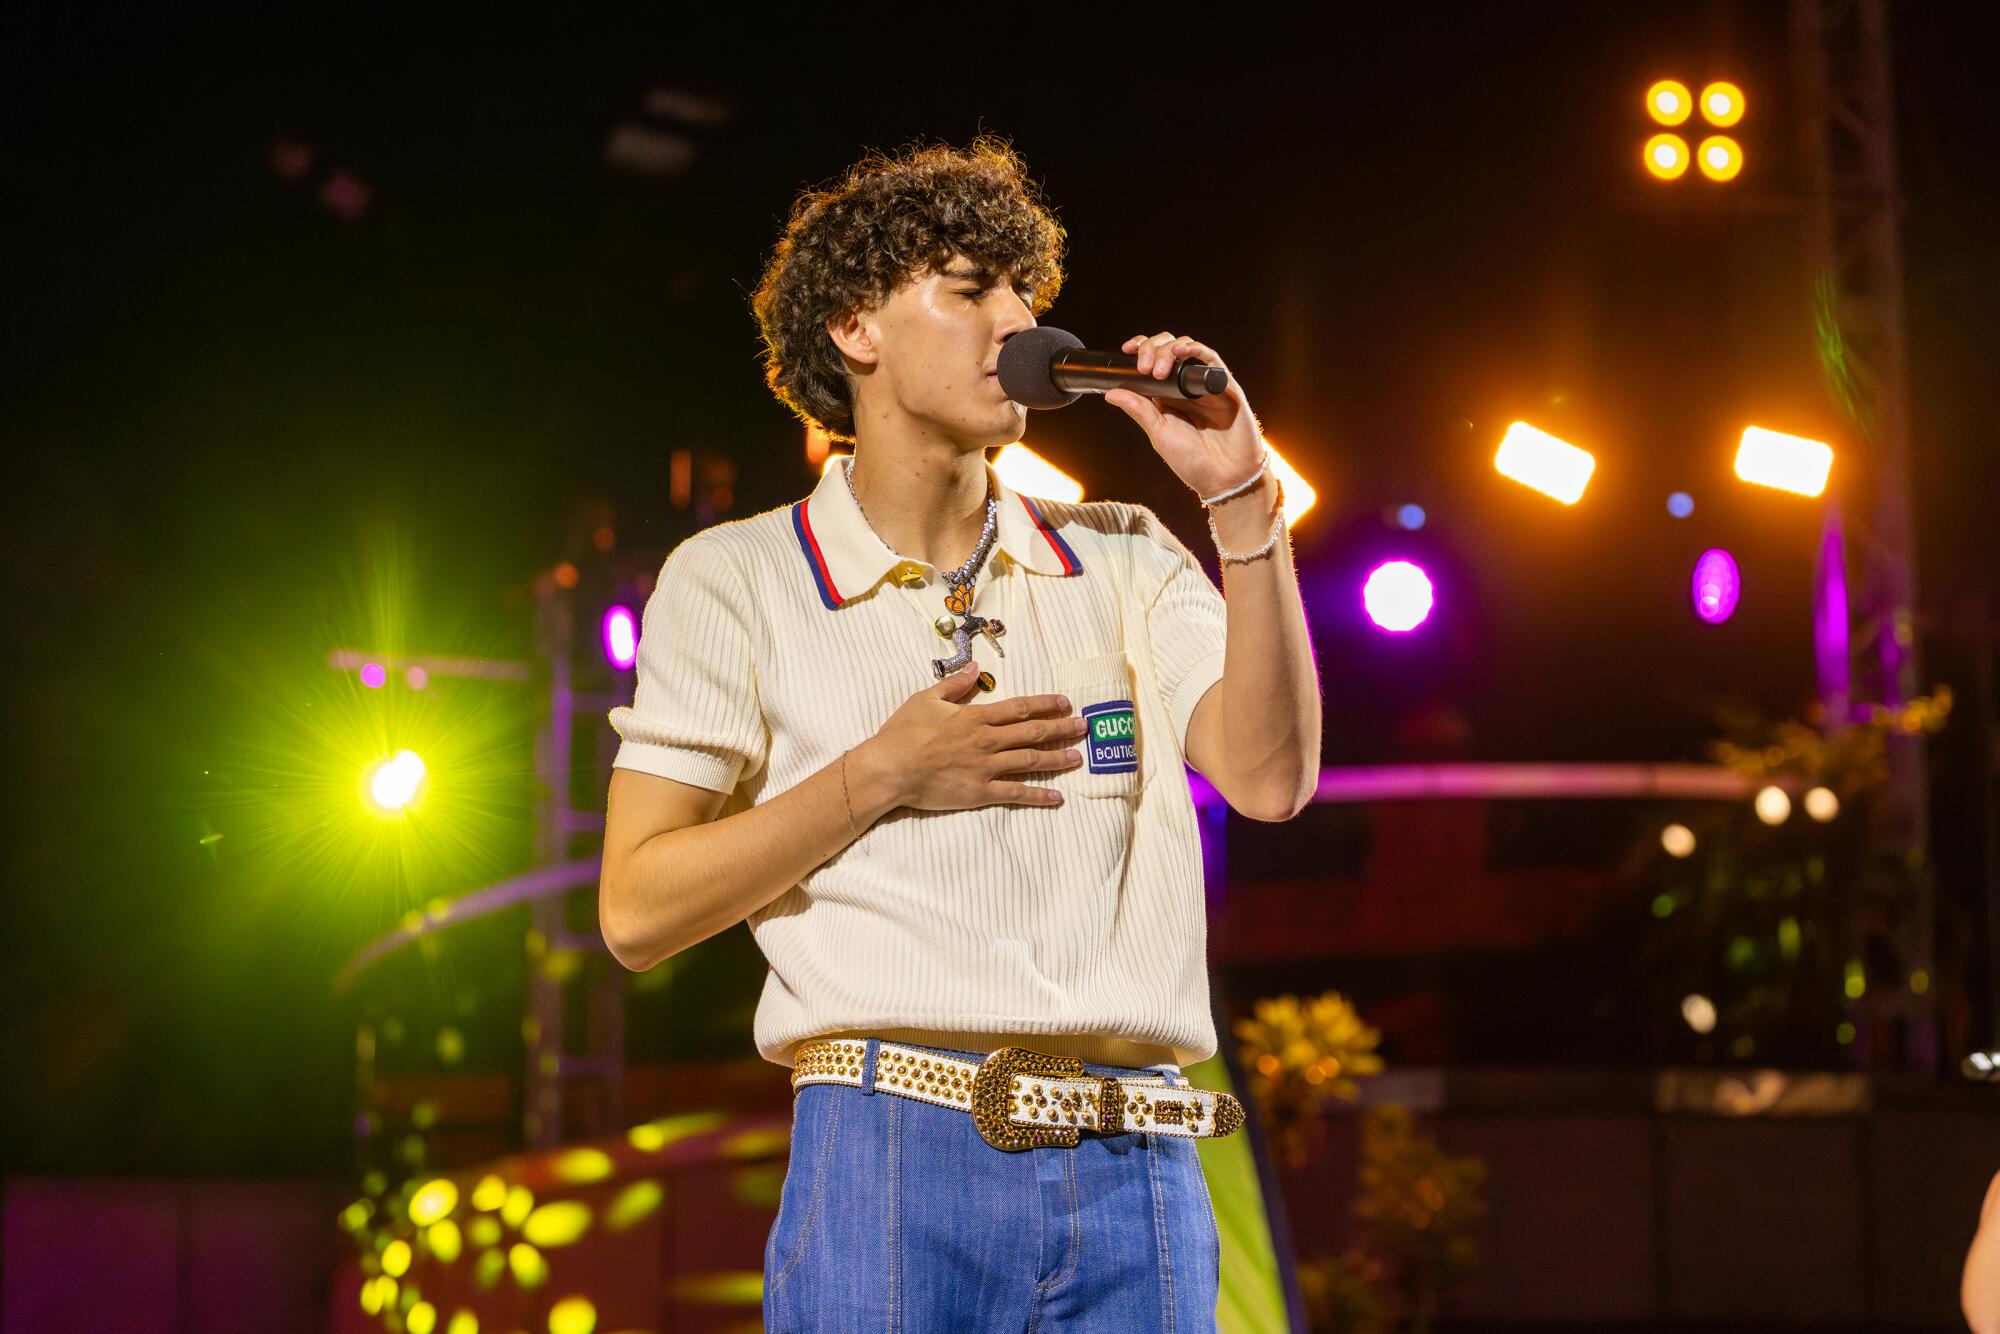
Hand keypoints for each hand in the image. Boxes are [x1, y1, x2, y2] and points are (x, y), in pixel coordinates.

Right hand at [850, 664, 1084, 811]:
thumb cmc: (903, 733)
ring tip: (1077, 757)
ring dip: (1057, 758)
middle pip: (1032, 733)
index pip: (1019, 708)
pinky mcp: (980, 792)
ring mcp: (986, 768)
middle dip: (1061, 728)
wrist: (890, 769)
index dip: (1045, 704)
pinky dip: (1038, 795)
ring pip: (1030, 761)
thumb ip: (954, 684)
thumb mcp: (926, 699)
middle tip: (1083, 727)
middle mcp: (987, 741)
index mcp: (975, 717)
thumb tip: (976, 669)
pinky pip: (1016, 793)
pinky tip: (1057, 796)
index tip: (1065, 702)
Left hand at [1104, 331, 1265, 498]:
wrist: (1226, 478)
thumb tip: (1111, 393)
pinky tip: (1183, 350)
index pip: (1152, 362)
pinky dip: (1197, 349)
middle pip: (1168, 350)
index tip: (1127, 350)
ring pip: (1187, 348)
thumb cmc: (1194, 461)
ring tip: (1159, 368)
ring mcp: (1205, 384)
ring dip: (1169, 349)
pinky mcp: (1225, 386)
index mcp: (1167, 396)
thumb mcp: (1160, 434)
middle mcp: (1185, 386)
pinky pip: (1212, 360)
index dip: (1141, 349)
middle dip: (1152, 349)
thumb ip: (1139, 411)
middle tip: (1145, 368)